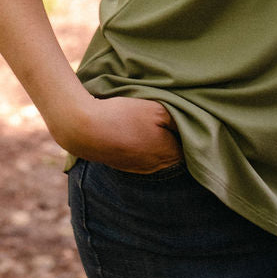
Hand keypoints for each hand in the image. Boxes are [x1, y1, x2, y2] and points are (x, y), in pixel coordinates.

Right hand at [64, 94, 183, 173]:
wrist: (86, 129)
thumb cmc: (125, 116)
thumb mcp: (158, 109)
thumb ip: (178, 119)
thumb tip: (190, 125)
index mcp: (168, 154)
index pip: (190, 149)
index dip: (191, 134)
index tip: (188, 121)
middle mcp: (155, 167)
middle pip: (173, 154)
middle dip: (175, 140)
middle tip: (171, 121)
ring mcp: (137, 168)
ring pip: (155, 155)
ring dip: (155, 143)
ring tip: (150, 125)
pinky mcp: (121, 165)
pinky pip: (139, 156)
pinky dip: (140, 145)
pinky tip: (133, 132)